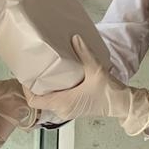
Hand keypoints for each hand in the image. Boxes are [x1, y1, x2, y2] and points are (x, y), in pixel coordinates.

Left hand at [25, 35, 148, 135]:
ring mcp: (68, 110)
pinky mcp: (73, 107)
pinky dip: (53, 90)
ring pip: (48, 100)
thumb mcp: (95, 69)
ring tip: (43, 70)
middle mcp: (62, 109)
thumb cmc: (109, 92)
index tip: (25, 74)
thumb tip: (74, 37)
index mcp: (63, 103)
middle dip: (34, 85)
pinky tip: (56, 76)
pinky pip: (57, 100)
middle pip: (39, 100)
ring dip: (44, 87)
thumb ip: (84, 53)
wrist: (123, 104)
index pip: (34, 101)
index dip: (26, 89)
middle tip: (32, 68)